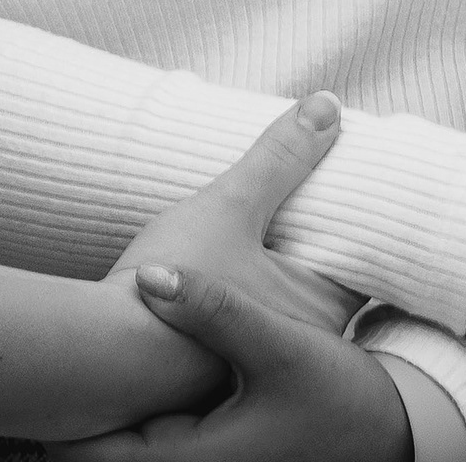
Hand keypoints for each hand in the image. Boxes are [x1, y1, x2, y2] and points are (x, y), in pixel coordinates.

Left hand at [48, 265, 408, 461]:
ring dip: (104, 404)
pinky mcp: (210, 449)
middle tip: (43, 354)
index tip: (35, 375)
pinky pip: (152, 433)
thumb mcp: (279, 346)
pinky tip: (132, 357)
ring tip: (77, 348)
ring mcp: (199, 461)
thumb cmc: (337, 396)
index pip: (86, 458)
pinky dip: (134, 404)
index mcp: (189, 459)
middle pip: (96, 449)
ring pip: (122, 441)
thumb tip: (151, 274)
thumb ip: (215, 310)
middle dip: (73, 409)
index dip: (54, 421)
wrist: (389, 427)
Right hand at [108, 93, 364, 341]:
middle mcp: (297, 344)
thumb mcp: (231, 205)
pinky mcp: (214, 361)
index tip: (353, 186)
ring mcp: (255, 357)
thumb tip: (327, 104)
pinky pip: (241, 314)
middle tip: (307, 189)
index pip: (362, 260)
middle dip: (313, 238)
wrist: (102, 350)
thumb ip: (280, 157)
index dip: (360, 221)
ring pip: (277, 296)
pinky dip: (239, 284)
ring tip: (258, 216)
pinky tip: (217, 256)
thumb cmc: (174, 280)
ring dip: (269, 261)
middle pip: (320, 277)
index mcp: (319, 310)